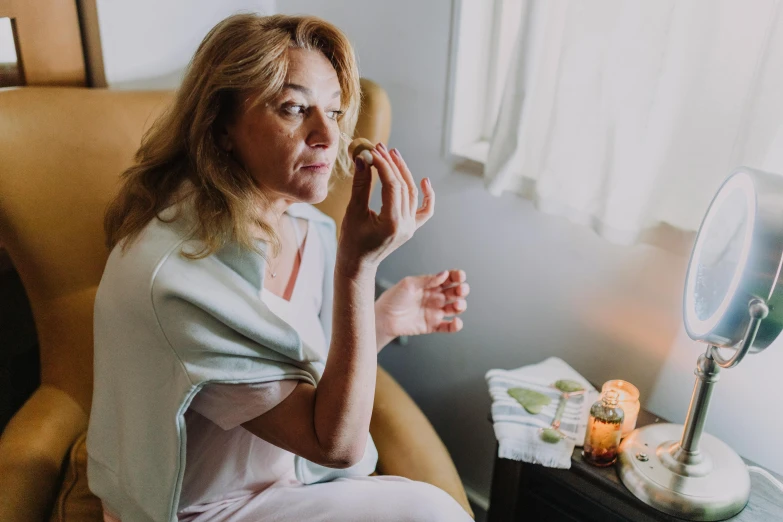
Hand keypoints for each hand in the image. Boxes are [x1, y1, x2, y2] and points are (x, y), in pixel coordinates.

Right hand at [337, 143, 433, 275]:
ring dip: (403, 172)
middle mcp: (405, 225)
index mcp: (392, 223)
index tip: (372, 151)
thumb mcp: (353, 212)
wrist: (357, 265)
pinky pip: (424, 210)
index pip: (392, 186)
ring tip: (392, 154)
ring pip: (412, 193)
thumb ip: (361, 185)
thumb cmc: (351, 242)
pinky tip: (424, 180)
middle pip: (403, 186)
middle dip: (391, 164)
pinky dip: (427, 196)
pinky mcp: (411, 228)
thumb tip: (363, 158)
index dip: (383, 165)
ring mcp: (410, 227)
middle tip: (379, 147)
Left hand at [375, 269, 468, 350]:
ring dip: (460, 306)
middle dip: (461, 290)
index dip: (457, 276)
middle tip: (460, 290)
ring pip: (455, 309)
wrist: (383, 318)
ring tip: (457, 305)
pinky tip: (456, 322)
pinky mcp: (432, 325)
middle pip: (455, 293)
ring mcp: (435, 312)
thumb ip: (427, 279)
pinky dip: (456, 326)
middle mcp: (435, 297)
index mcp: (430, 285)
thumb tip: (444, 274)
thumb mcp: (409, 284)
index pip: (449, 279)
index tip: (460, 276)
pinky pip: (448, 327)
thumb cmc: (393, 298)